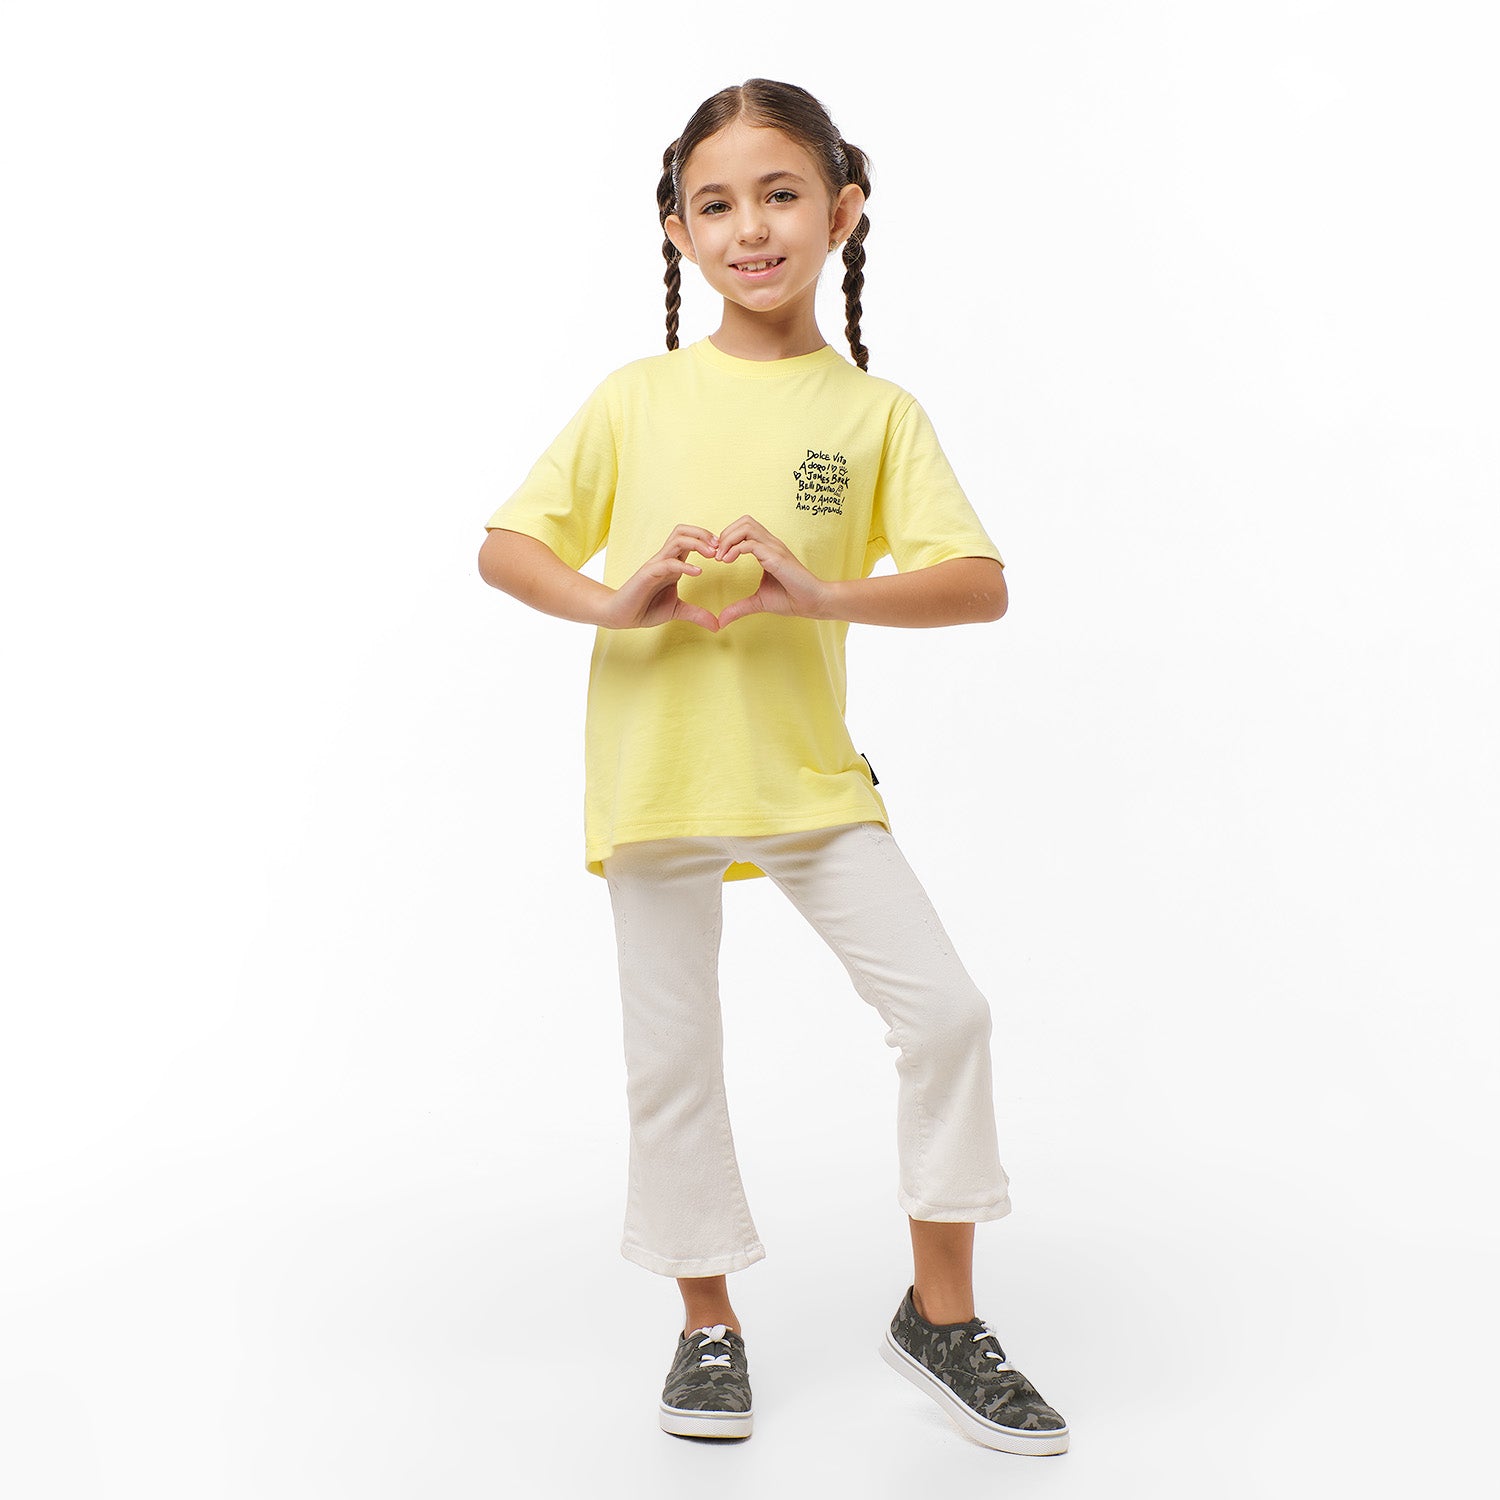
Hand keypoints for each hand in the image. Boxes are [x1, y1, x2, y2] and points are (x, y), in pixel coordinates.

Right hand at [598, 524, 721, 630]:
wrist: (621, 615)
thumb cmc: (645, 608)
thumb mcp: (677, 611)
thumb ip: (697, 614)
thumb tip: (717, 626)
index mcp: (673, 563)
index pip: (690, 539)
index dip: (708, 540)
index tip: (724, 551)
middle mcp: (665, 559)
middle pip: (683, 531)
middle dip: (703, 534)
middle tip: (719, 547)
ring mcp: (656, 564)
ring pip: (677, 540)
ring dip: (697, 543)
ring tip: (712, 554)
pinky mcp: (648, 574)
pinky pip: (668, 562)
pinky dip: (684, 565)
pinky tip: (698, 573)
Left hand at [714, 515, 832, 627]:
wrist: (812, 603)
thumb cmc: (791, 599)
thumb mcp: (758, 602)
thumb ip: (738, 608)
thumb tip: (721, 621)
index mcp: (768, 549)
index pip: (744, 528)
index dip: (727, 538)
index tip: (718, 557)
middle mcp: (771, 544)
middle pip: (744, 521)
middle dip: (726, 534)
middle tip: (717, 554)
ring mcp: (774, 548)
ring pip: (746, 526)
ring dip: (729, 539)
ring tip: (721, 557)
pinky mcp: (776, 557)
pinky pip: (751, 544)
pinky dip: (735, 549)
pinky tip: (728, 561)